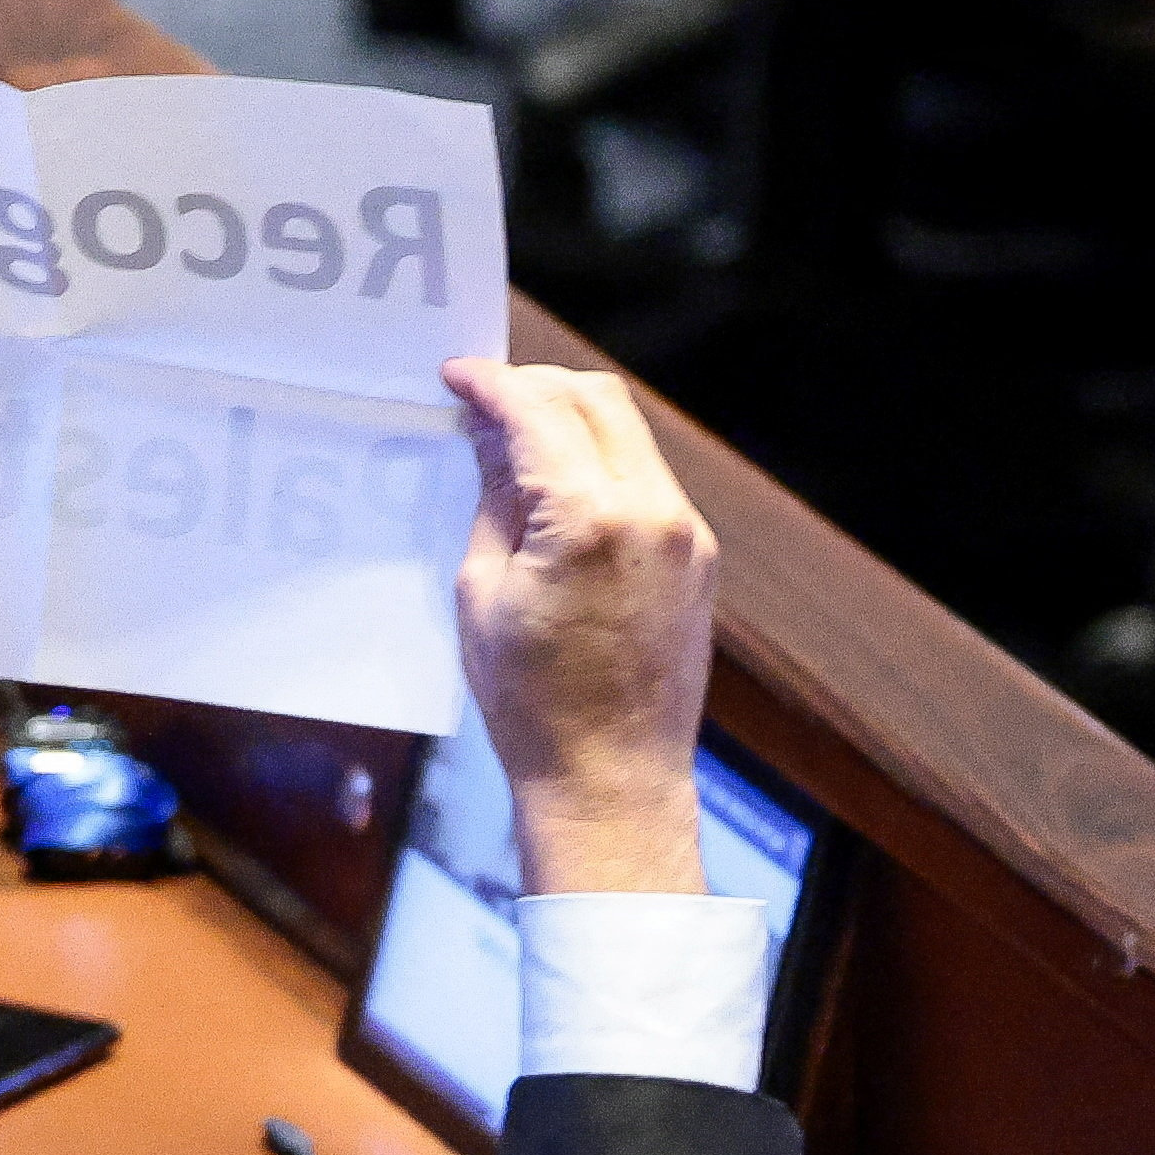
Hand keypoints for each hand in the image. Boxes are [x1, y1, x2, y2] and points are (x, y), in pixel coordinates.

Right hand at [439, 355, 719, 896]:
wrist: (611, 777)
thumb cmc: (532, 703)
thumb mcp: (483, 591)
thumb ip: (496, 502)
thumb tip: (491, 442)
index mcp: (590, 520)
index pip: (537, 413)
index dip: (491, 385)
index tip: (457, 378)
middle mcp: (652, 513)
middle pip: (597, 399)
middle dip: (536, 387)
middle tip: (485, 400)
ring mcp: (685, 533)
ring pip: (628, 433)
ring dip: (571, 421)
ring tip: (516, 443)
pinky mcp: (697, 556)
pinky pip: (646, 479)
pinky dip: (600, 463)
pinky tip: (558, 489)